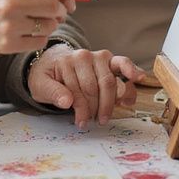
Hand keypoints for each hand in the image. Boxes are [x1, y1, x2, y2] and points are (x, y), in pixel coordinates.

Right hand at [0, 0, 72, 56]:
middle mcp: (11, 2)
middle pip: (54, 6)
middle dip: (62, 9)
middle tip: (60, 11)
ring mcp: (9, 25)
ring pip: (49, 25)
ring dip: (52, 23)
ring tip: (43, 20)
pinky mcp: (8, 44)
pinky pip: (39, 41)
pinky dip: (41, 37)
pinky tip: (32, 32)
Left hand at [27, 45, 146, 128]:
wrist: (52, 63)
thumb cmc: (48, 77)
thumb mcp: (40, 86)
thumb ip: (52, 92)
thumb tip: (66, 101)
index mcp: (67, 61)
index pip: (78, 90)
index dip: (81, 110)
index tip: (80, 123)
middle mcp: (85, 56)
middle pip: (95, 88)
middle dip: (96, 108)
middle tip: (94, 121)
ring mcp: (99, 57)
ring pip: (110, 82)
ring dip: (110, 102)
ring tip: (105, 116)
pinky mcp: (110, 60)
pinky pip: (122, 63)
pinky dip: (131, 70)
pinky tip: (138, 77)